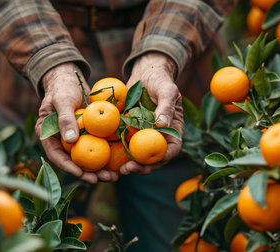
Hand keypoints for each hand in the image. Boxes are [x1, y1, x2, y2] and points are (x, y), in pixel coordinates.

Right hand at [35, 62, 118, 182]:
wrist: (71, 79)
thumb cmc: (63, 87)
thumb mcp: (63, 100)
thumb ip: (66, 119)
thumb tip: (71, 141)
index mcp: (49, 135)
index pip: (56, 156)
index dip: (68, 167)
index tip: (81, 174)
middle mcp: (61, 141)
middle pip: (73, 162)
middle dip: (87, 174)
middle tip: (102, 179)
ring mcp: (75, 140)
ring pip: (87, 158)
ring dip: (99, 169)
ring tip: (114, 176)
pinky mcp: (87, 136)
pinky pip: (97, 148)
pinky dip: (106, 156)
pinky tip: (119, 163)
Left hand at [120, 52, 183, 174]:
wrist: (144, 73)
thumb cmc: (160, 79)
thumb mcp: (167, 90)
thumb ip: (166, 107)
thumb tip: (162, 126)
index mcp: (172, 130)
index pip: (171, 149)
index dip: (161, 159)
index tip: (148, 162)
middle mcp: (159, 136)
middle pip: (153, 158)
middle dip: (142, 167)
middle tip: (128, 169)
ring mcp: (143, 135)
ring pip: (138, 156)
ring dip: (129, 165)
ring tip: (118, 170)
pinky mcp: (130, 131)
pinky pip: (125, 145)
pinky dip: (118, 153)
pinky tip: (107, 157)